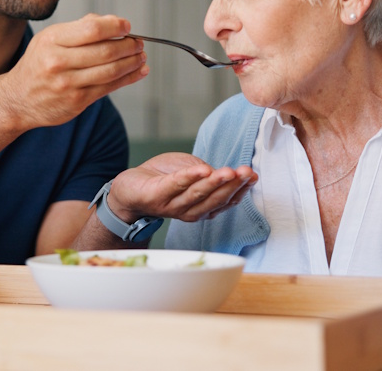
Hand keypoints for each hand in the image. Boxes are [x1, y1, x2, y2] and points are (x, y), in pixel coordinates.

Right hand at [0, 14, 147, 129]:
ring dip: (132, 62)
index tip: (126, 26)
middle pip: (106, 51)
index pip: (92, 29)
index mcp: (52, 40)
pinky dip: (128, 78)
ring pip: (111, 71)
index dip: (115, 26)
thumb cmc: (39, 64)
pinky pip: (109, 88)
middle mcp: (58, 62)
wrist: (18, 99)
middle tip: (139, 42)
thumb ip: (80, 28)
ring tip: (141, 56)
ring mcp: (68, 84)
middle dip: (129, 45)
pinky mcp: (77, 101)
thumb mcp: (49, 38)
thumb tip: (112, 21)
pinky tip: (139, 71)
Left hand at [107, 152, 257, 222]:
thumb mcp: (190, 171)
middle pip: (214, 200)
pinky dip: (189, 178)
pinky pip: (174, 185)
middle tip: (246, 172)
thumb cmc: (162, 179)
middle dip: (232, 186)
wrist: (128, 187)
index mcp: (200, 207)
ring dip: (214, 183)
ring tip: (229, 172)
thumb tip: (228, 173)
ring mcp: (171, 206)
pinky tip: (202, 169)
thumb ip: (208, 174)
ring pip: (197, 195)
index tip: (253, 176)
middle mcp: (188, 211)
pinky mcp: (155, 196)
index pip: (224, 201)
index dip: (240, 190)